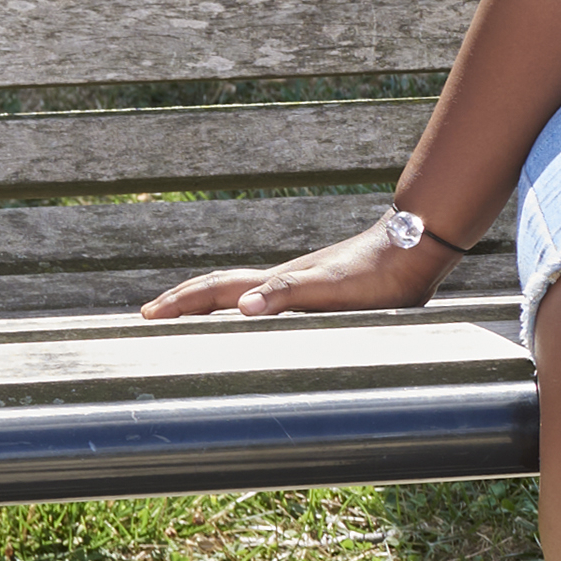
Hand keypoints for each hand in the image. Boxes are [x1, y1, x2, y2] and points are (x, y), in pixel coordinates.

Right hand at [143, 223, 454, 321]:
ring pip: (242, 291)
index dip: (180, 304)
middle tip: (151, 313)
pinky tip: (257, 314)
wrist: (416, 245)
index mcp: (277, 283)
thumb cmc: (377, 272)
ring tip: (189, 312)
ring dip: (210, 301)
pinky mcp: (321, 287)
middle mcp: (283, 280)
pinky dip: (246, 305)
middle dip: (184, 301)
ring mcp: (301, 281)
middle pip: (222, 287)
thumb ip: (287, 295)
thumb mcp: (331, 288)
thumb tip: (240, 308)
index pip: (216, 292)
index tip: (145, 316)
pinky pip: (268, 298)